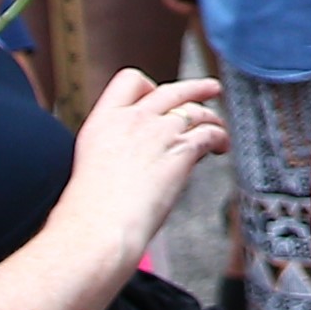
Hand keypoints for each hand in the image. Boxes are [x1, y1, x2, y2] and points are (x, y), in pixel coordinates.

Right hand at [55, 65, 227, 260]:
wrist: (97, 228)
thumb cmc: (89, 212)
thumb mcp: (92, 165)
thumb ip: (116, 150)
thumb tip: (142, 155)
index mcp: (104, 121)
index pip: (129, 81)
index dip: (148, 86)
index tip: (158, 94)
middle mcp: (132, 119)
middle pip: (172, 90)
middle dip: (195, 87)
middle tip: (210, 87)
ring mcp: (158, 132)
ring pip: (196, 111)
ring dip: (212, 118)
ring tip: (219, 127)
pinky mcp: (181, 150)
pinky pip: (210, 134)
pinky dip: (220, 138)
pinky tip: (221, 147)